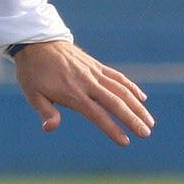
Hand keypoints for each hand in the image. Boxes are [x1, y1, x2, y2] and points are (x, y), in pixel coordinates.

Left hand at [12, 41, 152, 146]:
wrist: (37, 41)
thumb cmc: (33, 72)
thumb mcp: (32, 93)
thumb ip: (45, 111)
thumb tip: (50, 128)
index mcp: (73, 92)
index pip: (97, 114)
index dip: (112, 128)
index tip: (125, 141)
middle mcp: (88, 82)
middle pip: (115, 102)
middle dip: (132, 119)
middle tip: (147, 134)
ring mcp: (94, 72)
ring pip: (121, 90)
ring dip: (137, 106)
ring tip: (150, 121)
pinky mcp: (96, 66)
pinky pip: (117, 77)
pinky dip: (131, 87)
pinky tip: (142, 98)